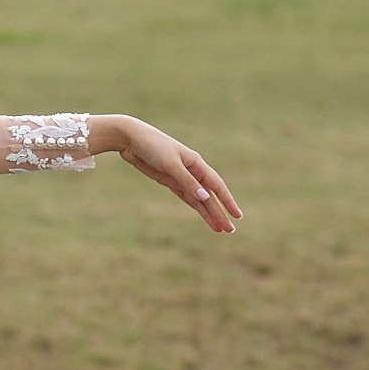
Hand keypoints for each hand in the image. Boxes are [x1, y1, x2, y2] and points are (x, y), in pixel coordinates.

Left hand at [99, 115, 240, 234]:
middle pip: (209, 196)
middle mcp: (191, 170)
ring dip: (208, 213)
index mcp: (196, 163)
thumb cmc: (153, 146)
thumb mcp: (171, 164)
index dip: (227, 201)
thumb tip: (205, 198)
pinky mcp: (169, 180)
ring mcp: (180, 177)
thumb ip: (187, 181)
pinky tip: (204, 214)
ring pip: (198, 199)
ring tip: (219, 229)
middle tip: (230, 230)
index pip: (216, 185)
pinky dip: (195, 206)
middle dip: (219, 212)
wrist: (131, 139)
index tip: (237, 215)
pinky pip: (186, 196)